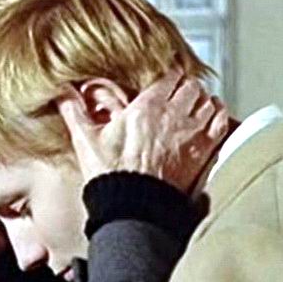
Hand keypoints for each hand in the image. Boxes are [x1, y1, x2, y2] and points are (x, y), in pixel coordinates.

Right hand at [57, 69, 228, 193]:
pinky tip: (212, 116)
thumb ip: (74, 111)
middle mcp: (172, 115)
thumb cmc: (110, 176)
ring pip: (208, 100)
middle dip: (186, 86)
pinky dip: (219, 114)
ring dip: (203, 99)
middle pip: (191, 85)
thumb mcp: (85, 140)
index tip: (165, 76)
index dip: (168, 74)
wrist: (133, 207)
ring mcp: (191, 133)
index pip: (168, 75)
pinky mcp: (203, 151)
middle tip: (179, 91)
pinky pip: (221, 121)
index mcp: (145, 108)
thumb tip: (61, 91)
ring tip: (196, 102)